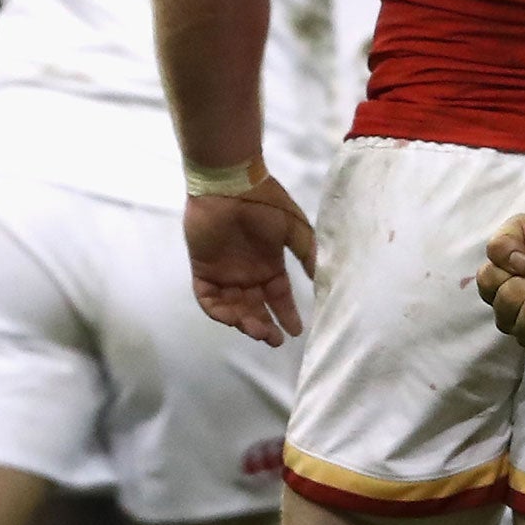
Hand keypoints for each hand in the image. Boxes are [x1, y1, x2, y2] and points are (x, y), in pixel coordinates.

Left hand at [184, 175, 315, 345]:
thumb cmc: (264, 203)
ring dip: (244, 322)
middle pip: (256, 308)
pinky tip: (232, 318)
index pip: (279, 296)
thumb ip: (306, 253)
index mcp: (269, 264)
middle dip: (264, 326)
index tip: (297, 331)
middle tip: (273, 339)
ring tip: (257, 330)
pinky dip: (218, 312)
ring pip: (234, 308)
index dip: (287, 314)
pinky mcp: (204, 271)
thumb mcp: (293, 227)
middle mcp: (248, 273)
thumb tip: (321, 278)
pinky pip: (208, 300)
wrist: (230, 184)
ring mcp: (225, 273)